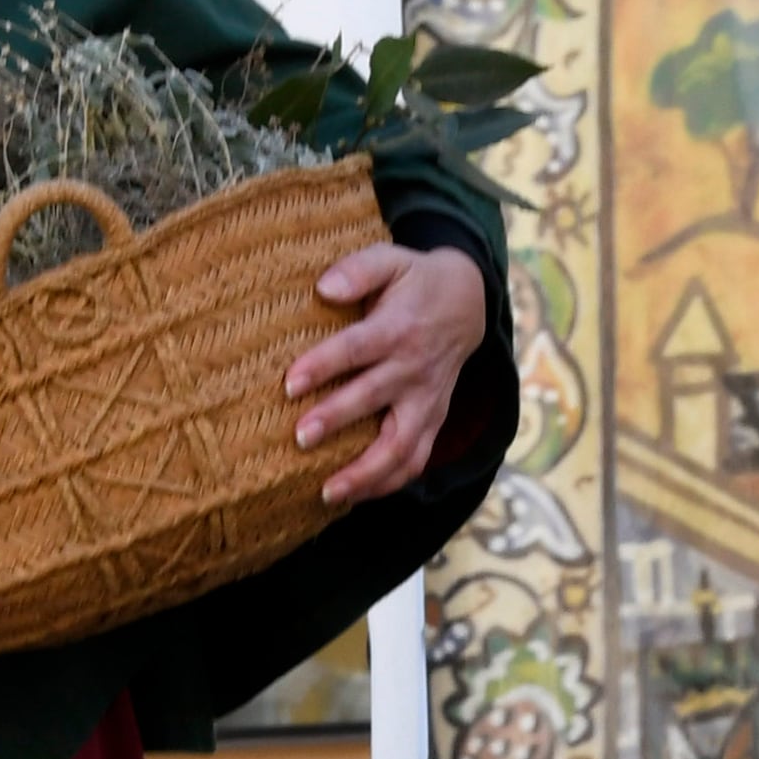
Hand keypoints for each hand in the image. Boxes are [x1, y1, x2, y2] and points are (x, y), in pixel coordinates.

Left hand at [287, 242, 490, 508]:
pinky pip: (415, 460)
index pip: (357, 349)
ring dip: (367, 473)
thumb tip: (324, 287)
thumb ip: (358, 270)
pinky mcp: (433, 421)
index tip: (290, 384)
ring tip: (329, 493)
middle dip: (337, 420)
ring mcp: (426, 401)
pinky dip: (388, 484)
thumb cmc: (415, 281)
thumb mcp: (391, 259)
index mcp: (398, 329)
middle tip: (300, 438)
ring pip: (401, 445)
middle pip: (374, 399)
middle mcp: (413, 370)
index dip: (324, 366)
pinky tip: (355, 499)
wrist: (468, 303)